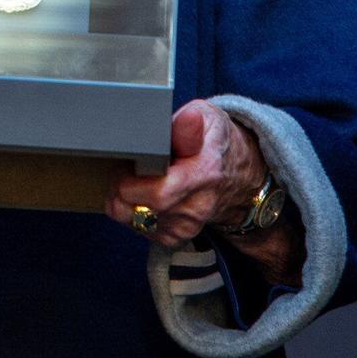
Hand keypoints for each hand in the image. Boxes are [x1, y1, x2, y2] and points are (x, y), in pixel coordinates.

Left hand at [109, 100, 269, 246]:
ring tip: (135, 178)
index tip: (129, 161)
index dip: (130, 178)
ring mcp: (185, 225)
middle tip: (127, 166)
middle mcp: (196, 206)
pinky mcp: (175, 237)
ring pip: (130, 218)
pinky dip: (132, 210)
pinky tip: (143, 194)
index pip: (157, 193)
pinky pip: (137, 227)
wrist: (237, 176)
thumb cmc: (213, 142)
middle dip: (120, 184)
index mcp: (203, 174)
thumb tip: (189, 119)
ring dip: (123, 198)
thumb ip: (188, 124)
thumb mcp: (206, 119)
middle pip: (136, 207)